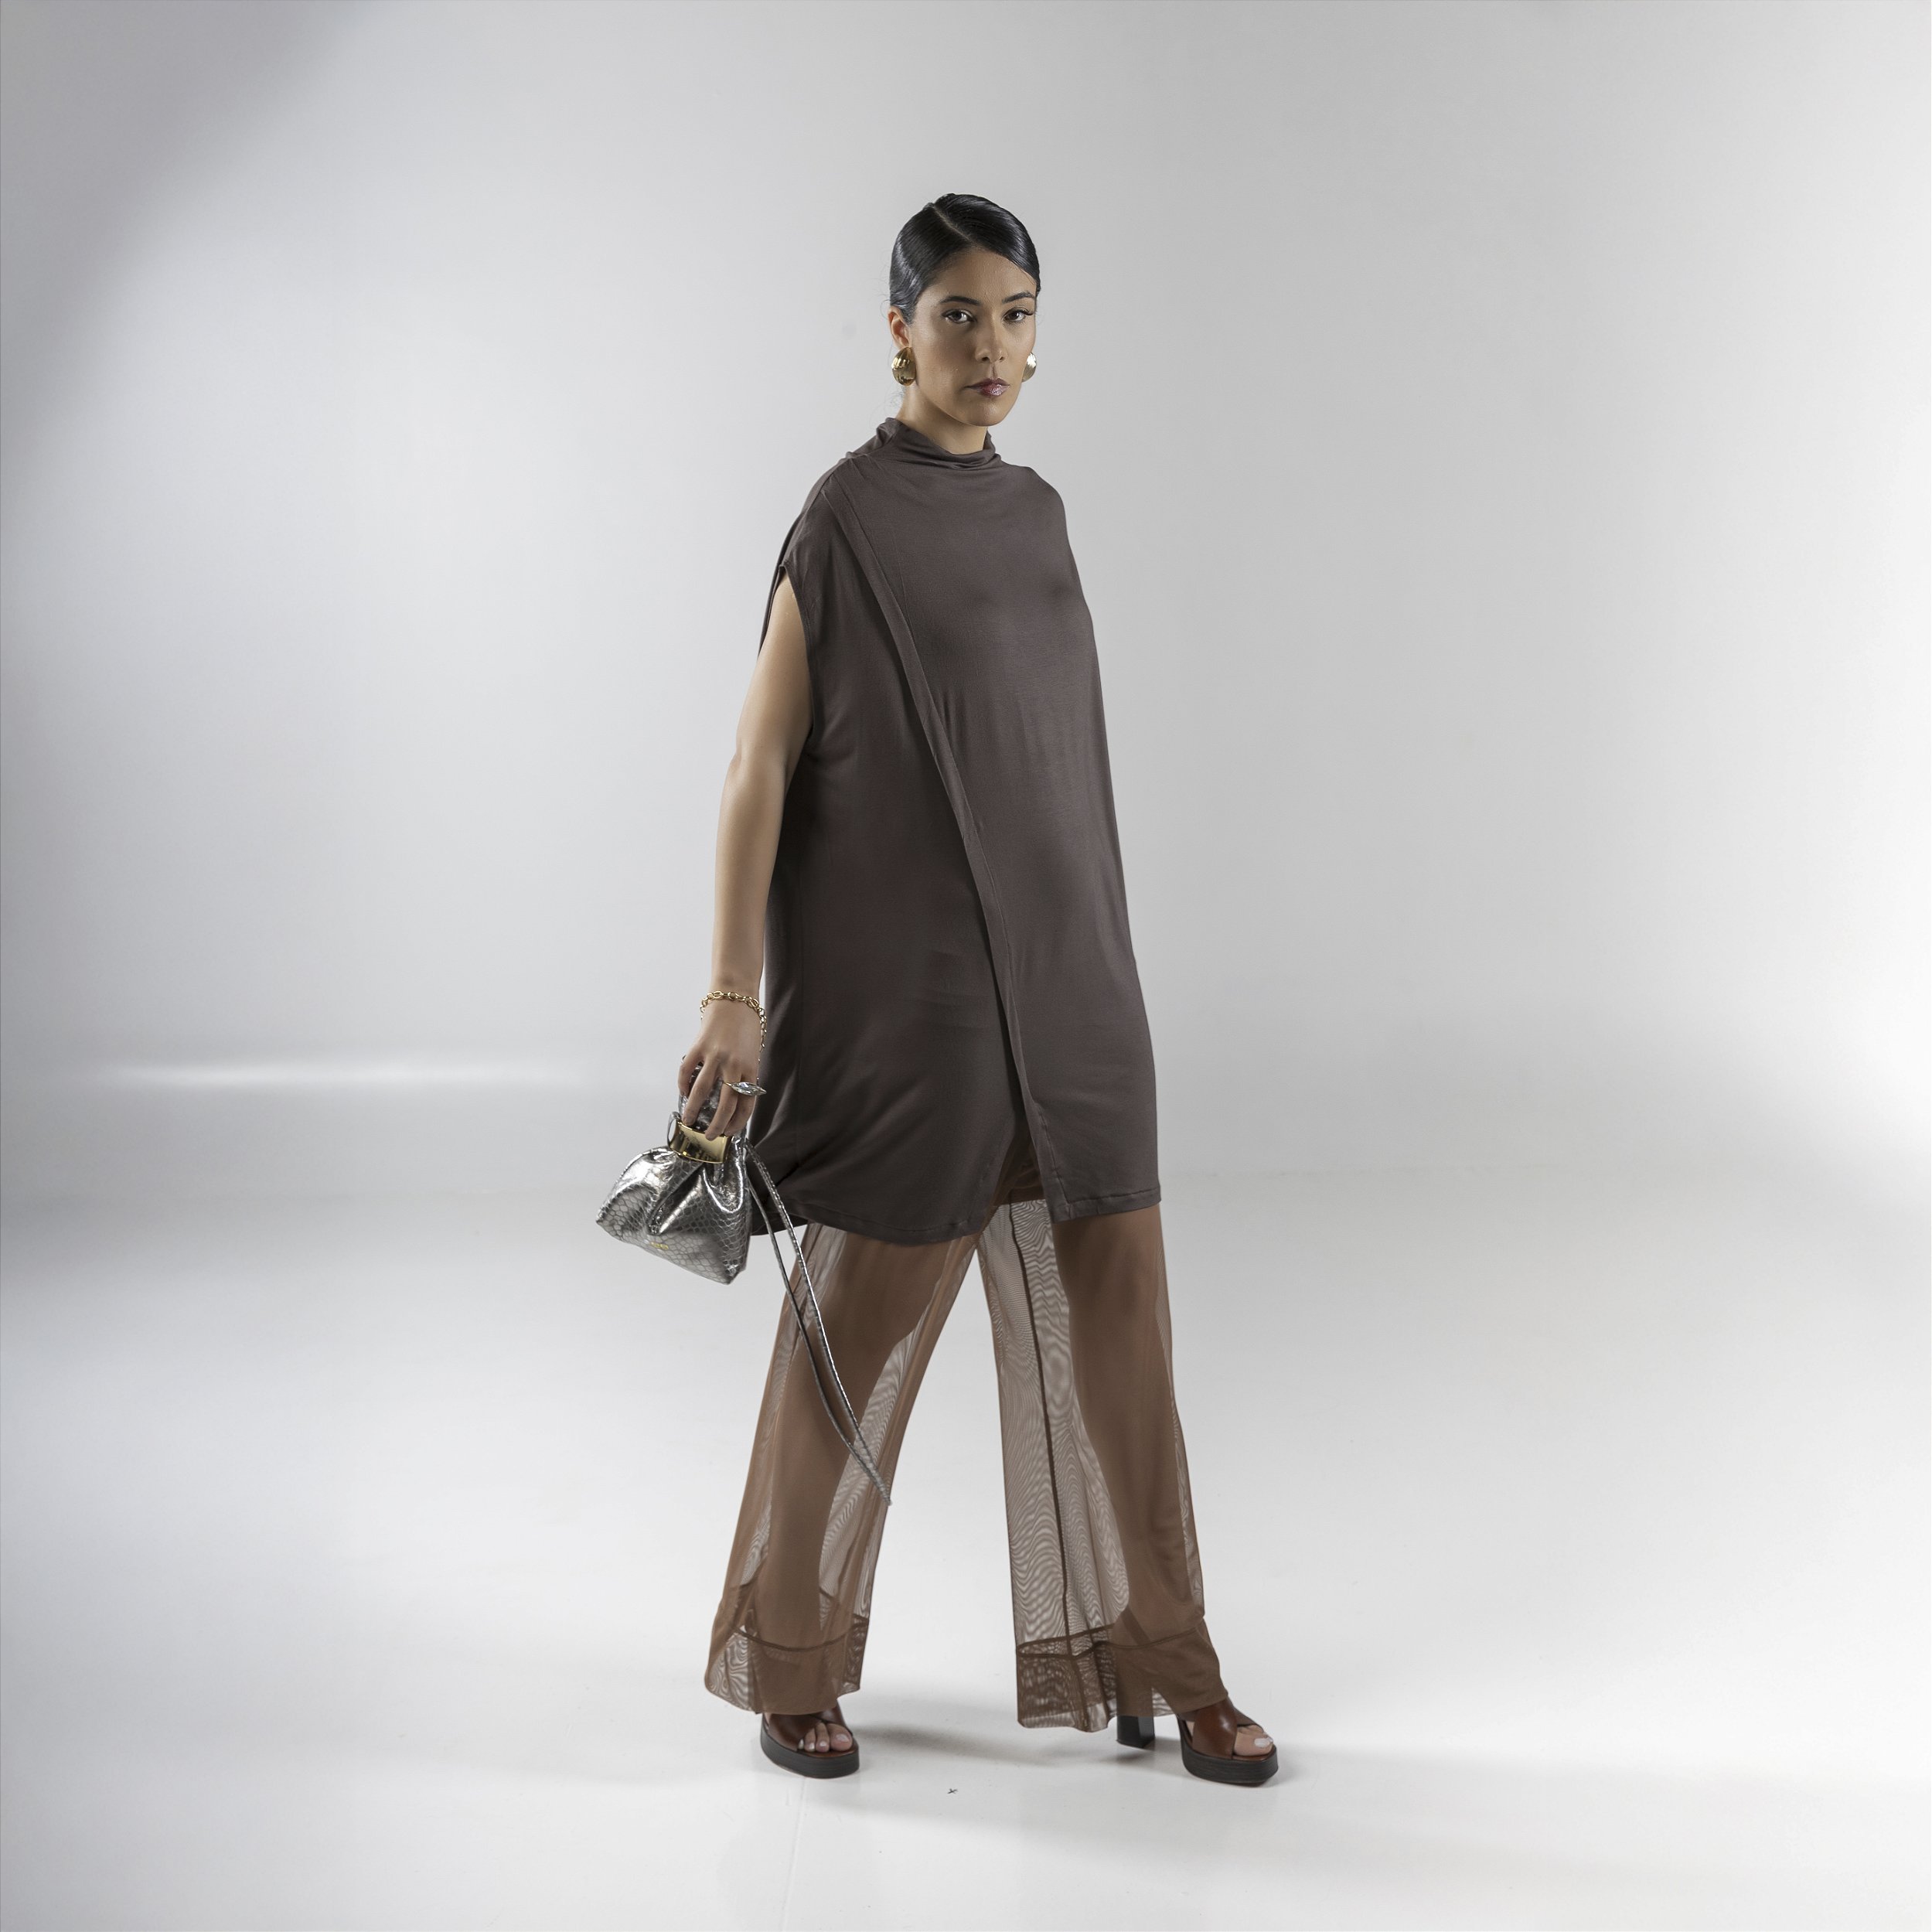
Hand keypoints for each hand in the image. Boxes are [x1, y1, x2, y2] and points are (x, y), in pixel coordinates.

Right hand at [678, 997, 763, 1140]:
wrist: (735, 998)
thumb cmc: (746, 1026)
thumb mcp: (753, 1053)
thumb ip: (744, 1075)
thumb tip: (732, 1098)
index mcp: (751, 1068)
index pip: (746, 1105)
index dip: (737, 1123)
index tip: (730, 1132)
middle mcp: (734, 1065)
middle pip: (725, 1105)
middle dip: (716, 1126)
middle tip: (709, 1135)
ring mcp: (715, 1056)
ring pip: (702, 1092)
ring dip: (694, 1110)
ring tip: (689, 1121)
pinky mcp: (699, 1047)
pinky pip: (687, 1071)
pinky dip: (683, 1085)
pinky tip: (683, 1093)